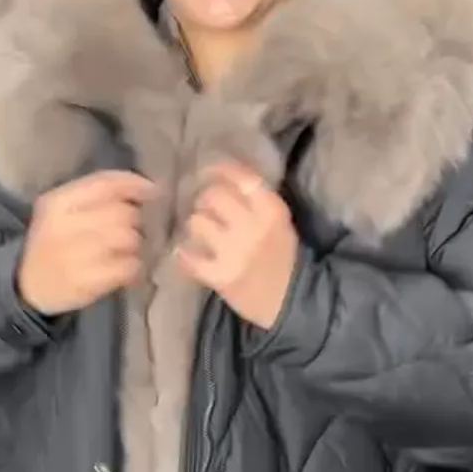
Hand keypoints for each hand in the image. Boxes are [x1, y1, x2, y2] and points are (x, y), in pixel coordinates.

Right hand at [17, 171, 156, 316]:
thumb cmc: (51, 243)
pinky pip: (126, 267)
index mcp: (58, 202)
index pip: (105, 184)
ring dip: (136, 245)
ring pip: (128, 239)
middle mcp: (64, 226)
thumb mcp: (61, 211)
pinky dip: (134, 268)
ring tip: (129, 251)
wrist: (25, 284)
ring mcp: (74, 256)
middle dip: (136, 221)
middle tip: (134, 230)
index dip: (134, 185)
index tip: (153, 191)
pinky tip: (128, 270)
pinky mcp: (85, 283)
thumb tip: (144, 189)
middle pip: (122, 213)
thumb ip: (95, 196)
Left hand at [176, 162, 298, 329]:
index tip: (206, 171)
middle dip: (204, 200)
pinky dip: (184, 256)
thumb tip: (221, 177)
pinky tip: (184, 255)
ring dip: (195, 227)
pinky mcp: (220, 276)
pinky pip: (189, 258)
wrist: (288, 302)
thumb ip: (255, 200)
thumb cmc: (281, 258)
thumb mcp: (278, 221)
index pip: (241, 177)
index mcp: (271, 210)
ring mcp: (234, 252)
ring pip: (197, 222)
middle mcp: (252, 226)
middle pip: (213, 195)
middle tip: (204, 210)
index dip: (218, 170)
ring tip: (201, 235)